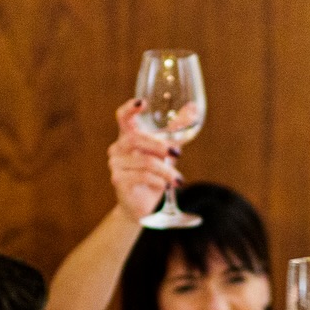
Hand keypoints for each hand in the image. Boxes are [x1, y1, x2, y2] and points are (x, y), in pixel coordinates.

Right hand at [108, 99, 177, 222]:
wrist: (141, 206)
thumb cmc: (153, 175)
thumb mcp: (166, 152)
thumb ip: (176, 132)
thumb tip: (194, 109)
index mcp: (127, 136)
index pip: (122, 117)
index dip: (130, 109)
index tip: (142, 103)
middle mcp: (117, 148)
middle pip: (136, 138)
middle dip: (160, 145)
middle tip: (178, 153)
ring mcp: (115, 164)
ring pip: (144, 161)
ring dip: (166, 171)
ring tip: (178, 180)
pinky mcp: (118, 180)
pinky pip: (142, 176)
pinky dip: (159, 181)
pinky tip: (166, 186)